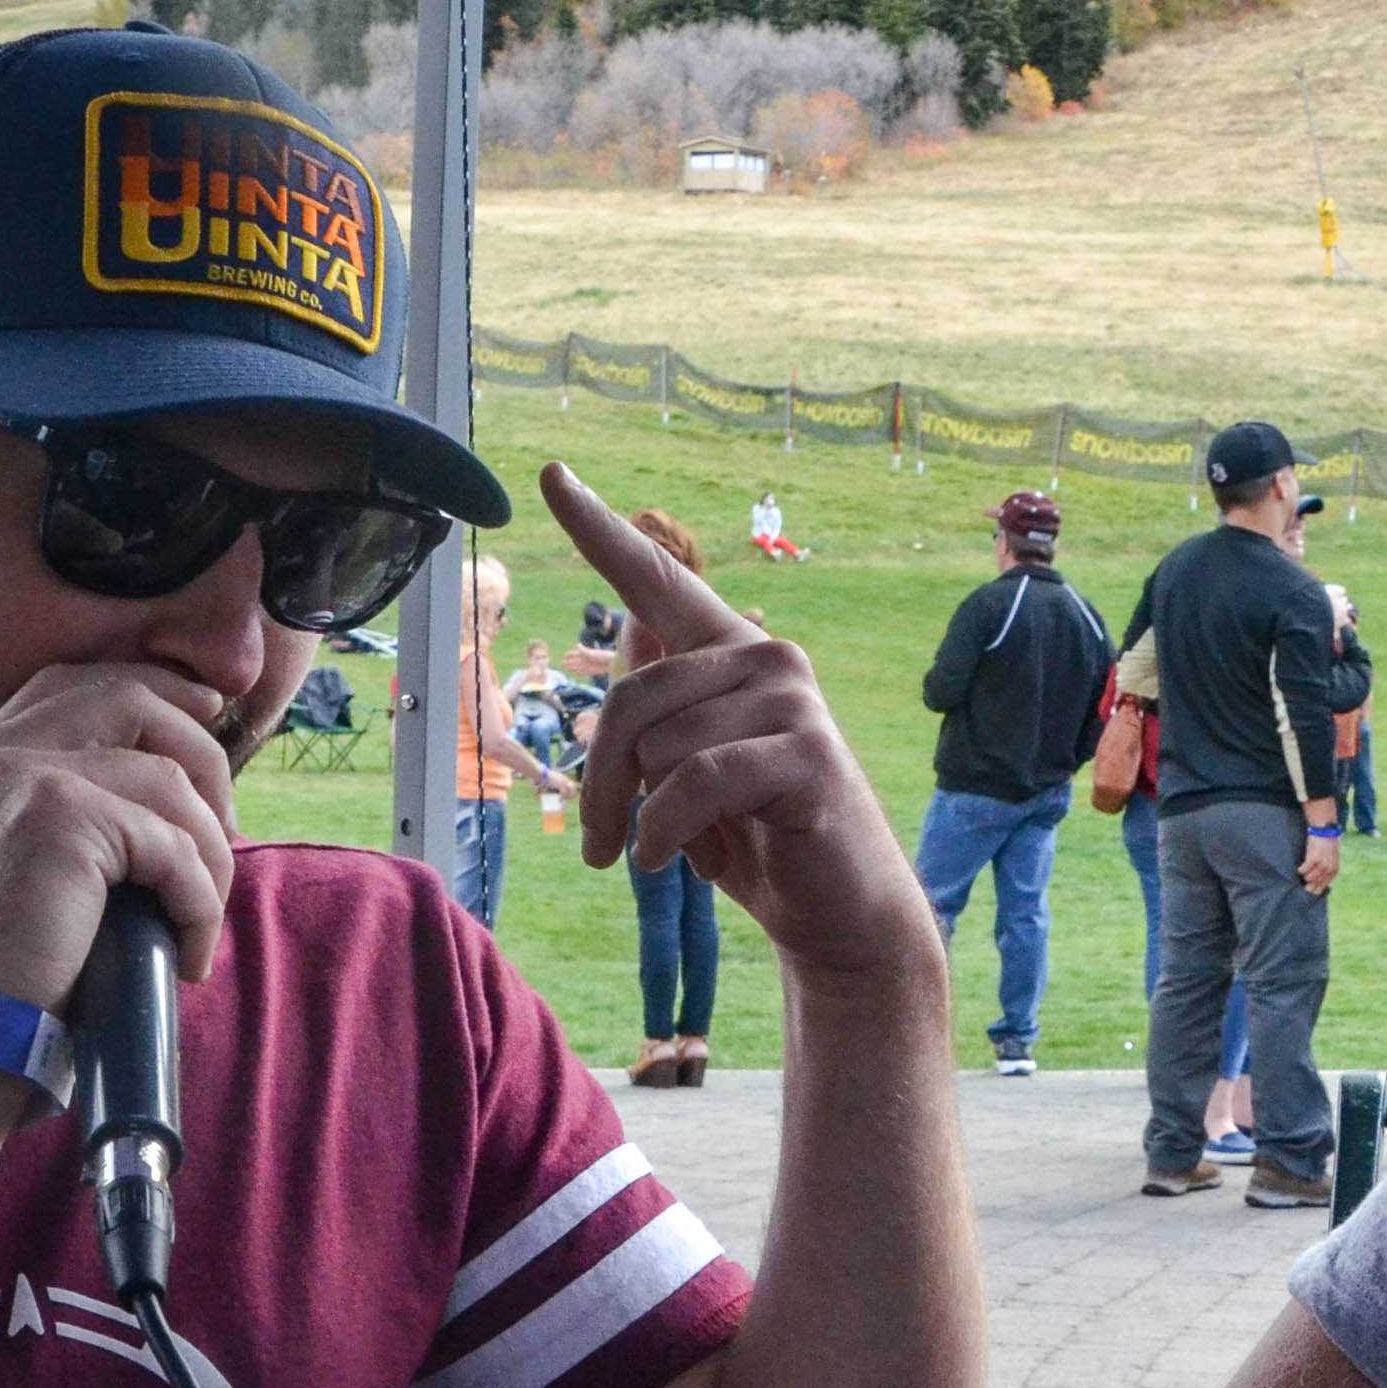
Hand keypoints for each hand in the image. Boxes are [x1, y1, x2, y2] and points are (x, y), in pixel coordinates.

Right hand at [0, 662, 239, 1009]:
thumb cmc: (5, 968)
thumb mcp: (26, 864)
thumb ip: (74, 808)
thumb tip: (181, 788)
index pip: (76, 682)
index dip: (154, 689)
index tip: (208, 712)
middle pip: (131, 698)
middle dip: (202, 751)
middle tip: (229, 824)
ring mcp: (22, 776)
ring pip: (169, 781)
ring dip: (210, 853)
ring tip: (201, 915)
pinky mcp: (62, 818)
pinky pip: (173, 846)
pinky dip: (200, 901)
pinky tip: (191, 951)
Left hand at [546, 465, 935, 982]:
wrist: (836, 913)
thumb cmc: (756, 841)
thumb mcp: (688, 773)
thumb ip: (667, 706)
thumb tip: (636, 624)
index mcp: (730, 656)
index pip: (656, 580)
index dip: (599, 529)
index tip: (551, 474)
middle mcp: (768, 659)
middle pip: (632, 696)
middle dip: (599, 781)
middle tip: (594, 847)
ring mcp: (794, 701)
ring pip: (659, 745)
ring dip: (638, 818)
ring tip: (664, 853)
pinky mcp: (808, 754)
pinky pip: (695, 783)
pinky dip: (666, 833)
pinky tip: (677, 862)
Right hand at [1300, 828, 1341, 894]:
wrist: (1325, 831)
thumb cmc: (1327, 845)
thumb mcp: (1331, 859)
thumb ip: (1326, 871)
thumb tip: (1316, 882)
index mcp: (1334, 871)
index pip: (1322, 887)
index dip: (1313, 890)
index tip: (1307, 891)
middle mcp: (1329, 869)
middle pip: (1315, 885)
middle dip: (1307, 886)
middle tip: (1301, 886)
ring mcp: (1321, 865)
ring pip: (1308, 878)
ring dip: (1304, 876)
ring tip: (1302, 871)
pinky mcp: (1313, 859)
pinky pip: (1303, 871)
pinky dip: (1300, 870)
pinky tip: (1299, 868)